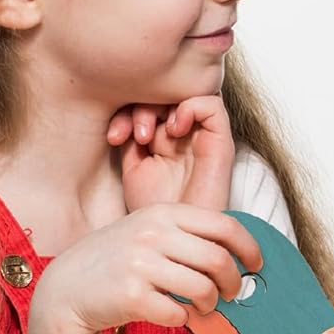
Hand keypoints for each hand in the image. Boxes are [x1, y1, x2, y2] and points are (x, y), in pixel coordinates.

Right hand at [31, 203, 263, 333]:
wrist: (67, 288)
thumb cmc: (117, 260)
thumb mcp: (149, 231)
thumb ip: (187, 234)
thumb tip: (239, 253)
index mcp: (163, 213)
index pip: (224, 224)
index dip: (249, 247)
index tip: (256, 264)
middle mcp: (152, 234)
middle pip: (218, 259)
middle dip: (233, 281)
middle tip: (232, 292)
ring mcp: (140, 264)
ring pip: (203, 288)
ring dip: (211, 304)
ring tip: (204, 306)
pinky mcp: (131, 296)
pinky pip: (178, 313)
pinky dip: (184, 318)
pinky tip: (175, 314)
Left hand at [108, 95, 235, 213]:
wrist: (177, 239)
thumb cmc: (157, 211)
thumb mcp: (133, 169)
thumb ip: (132, 139)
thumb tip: (125, 110)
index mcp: (163, 141)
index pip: (147, 104)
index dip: (126, 112)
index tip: (112, 137)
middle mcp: (184, 135)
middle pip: (165, 95)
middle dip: (140, 108)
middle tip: (130, 135)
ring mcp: (202, 137)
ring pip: (186, 94)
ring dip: (161, 107)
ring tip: (147, 135)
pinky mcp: (221, 142)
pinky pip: (212, 104)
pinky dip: (190, 107)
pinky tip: (173, 130)